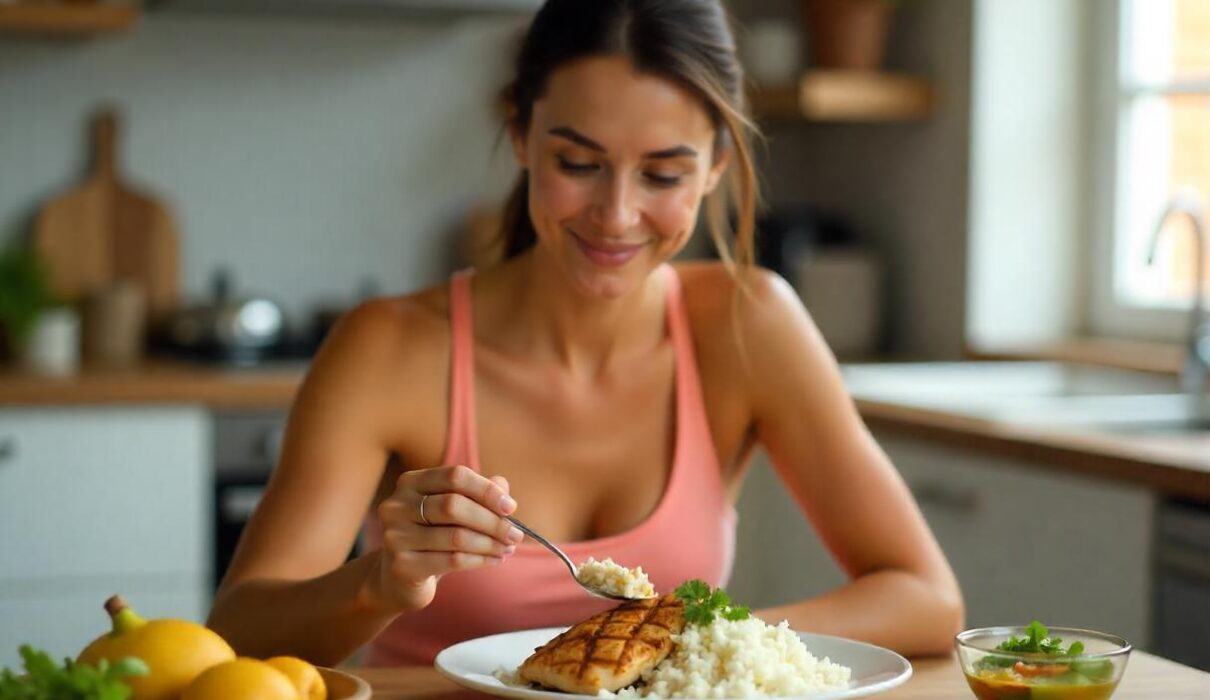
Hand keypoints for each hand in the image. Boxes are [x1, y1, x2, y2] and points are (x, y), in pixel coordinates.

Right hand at [365, 465, 522, 611]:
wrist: (397, 579)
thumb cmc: (432, 537)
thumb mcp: (452, 512)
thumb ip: (477, 494)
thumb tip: (503, 486)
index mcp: (410, 483)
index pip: (455, 476)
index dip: (487, 490)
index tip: (511, 507)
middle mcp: (397, 506)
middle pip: (454, 505)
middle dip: (492, 520)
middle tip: (516, 534)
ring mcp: (395, 537)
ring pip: (456, 536)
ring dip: (490, 543)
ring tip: (508, 548)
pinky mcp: (402, 566)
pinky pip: (452, 560)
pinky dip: (480, 560)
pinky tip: (495, 560)